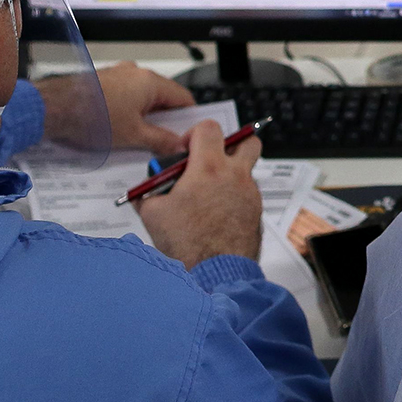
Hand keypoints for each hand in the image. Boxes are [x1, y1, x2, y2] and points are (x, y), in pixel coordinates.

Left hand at [93, 63, 195, 154]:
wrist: (54, 108)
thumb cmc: (91, 117)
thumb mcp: (134, 135)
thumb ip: (161, 140)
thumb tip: (177, 144)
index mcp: (150, 82)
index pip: (183, 97)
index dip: (188, 118)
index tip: (188, 133)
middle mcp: (135, 73)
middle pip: (162, 97)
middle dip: (164, 120)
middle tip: (164, 141)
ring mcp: (118, 75)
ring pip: (143, 97)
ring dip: (144, 116)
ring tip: (138, 138)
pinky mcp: (103, 81)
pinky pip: (125, 96)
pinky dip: (128, 111)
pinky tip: (119, 129)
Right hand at [135, 121, 262, 266]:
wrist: (216, 273)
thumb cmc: (187, 242)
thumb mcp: (152, 214)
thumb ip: (148, 194)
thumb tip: (145, 192)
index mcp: (209, 168)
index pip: (209, 128)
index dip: (193, 134)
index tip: (184, 151)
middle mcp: (236, 176)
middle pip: (247, 141)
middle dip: (230, 144)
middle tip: (212, 159)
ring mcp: (251, 194)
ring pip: (248, 170)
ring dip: (232, 173)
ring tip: (209, 192)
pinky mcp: (256, 213)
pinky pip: (249, 195)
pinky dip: (235, 197)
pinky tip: (217, 214)